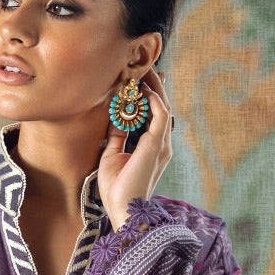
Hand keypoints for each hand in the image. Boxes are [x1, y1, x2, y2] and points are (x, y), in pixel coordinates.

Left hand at [97, 67, 172, 231]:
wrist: (122, 208)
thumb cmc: (116, 188)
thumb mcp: (112, 155)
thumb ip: (117, 136)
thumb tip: (115, 118)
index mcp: (151, 147)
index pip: (152, 114)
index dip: (147, 95)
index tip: (136, 79)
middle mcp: (161, 143)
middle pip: (160, 106)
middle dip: (152, 85)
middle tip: (143, 66)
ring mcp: (161, 144)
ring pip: (162, 106)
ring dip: (154, 86)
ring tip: (144, 69)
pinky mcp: (157, 145)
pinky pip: (160, 114)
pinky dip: (153, 99)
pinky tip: (143, 88)